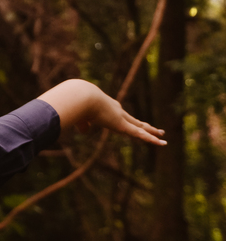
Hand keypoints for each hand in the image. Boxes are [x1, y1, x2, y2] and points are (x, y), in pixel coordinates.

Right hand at [39, 79, 164, 145]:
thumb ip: (83, 124)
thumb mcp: (79, 116)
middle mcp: (117, 111)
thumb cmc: (77, 104)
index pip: (120, 115)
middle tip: (152, 127)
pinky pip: (140, 134)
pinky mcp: (123, 125)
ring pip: (140, 127)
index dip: (125, 120)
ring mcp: (121, 118)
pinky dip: (151, 139)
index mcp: (106, 108)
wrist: (81, 97)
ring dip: (152, 131)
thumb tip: (84, 130)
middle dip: (143, 125)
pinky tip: (162, 142)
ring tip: (163, 134)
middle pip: (134, 120)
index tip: (128, 122)